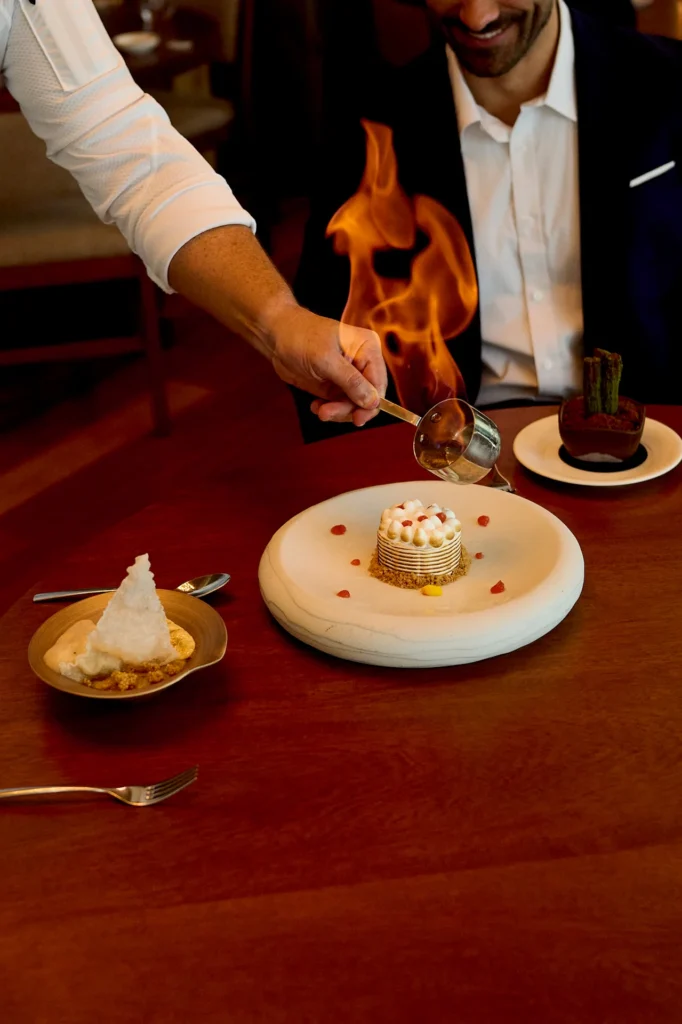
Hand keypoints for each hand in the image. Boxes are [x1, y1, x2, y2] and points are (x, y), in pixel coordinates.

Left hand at [267, 305, 386, 425]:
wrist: (276, 335)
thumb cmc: (301, 337)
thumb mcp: (326, 360)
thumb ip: (351, 382)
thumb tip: (373, 402)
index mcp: (368, 348)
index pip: (379, 382)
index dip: (371, 404)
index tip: (358, 419)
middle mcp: (362, 362)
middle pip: (368, 397)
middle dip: (349, 408)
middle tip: (327, 414)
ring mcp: (349, 376)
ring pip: (353, 405)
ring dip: (337, 412)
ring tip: (319, 410)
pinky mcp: (335, 385)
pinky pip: (340, 405)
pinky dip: (329, 410)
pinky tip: (316, 406)